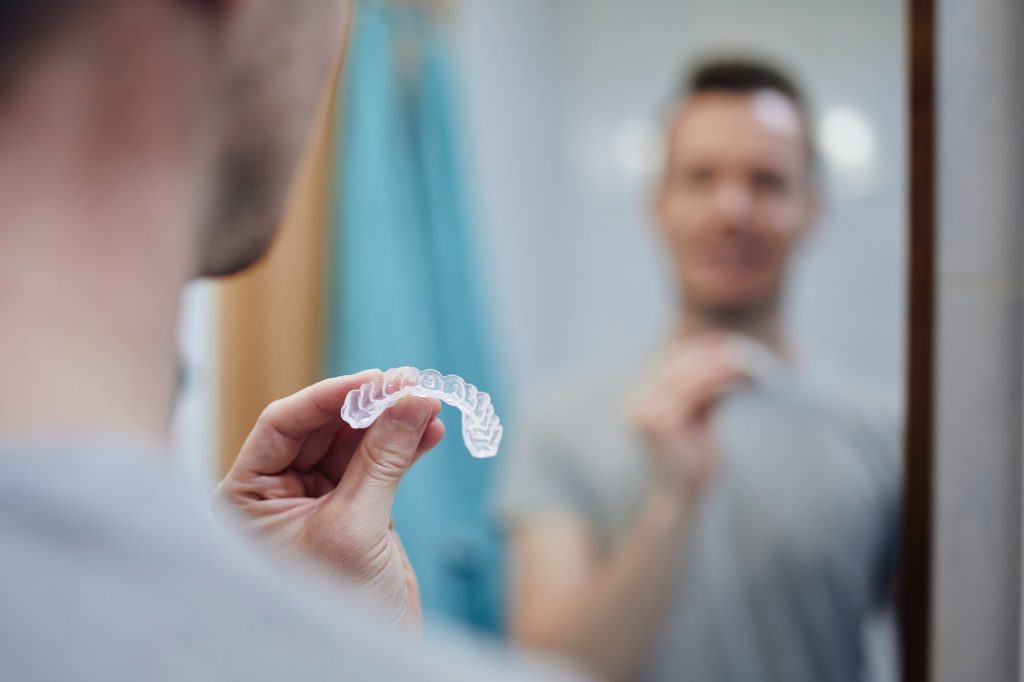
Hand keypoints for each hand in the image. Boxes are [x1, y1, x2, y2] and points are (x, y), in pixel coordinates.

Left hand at [213, 369, 444, 632]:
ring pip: (355, 440)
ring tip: (428, 402)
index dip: (330, 396)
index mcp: (247, 497)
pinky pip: (379, 462)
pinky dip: (406, 445)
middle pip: (322, 426)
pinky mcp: (357, 508)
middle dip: (368, 404)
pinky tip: (431, 431)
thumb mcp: (356, 527)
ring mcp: (318, 499)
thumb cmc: (338, 608)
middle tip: (412, 384)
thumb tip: (411, 397)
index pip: (283, 424)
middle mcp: (276, 493)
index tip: (376, 379)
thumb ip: (382, 459)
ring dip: (392, 421)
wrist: (369, 662)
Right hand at [627, 335, 749, 505]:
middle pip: (678, 364)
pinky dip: (720, 381)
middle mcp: (637, 402)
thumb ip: (702, 392)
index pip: (671, 362)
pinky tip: (740, 379)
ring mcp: (643, 410)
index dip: (700, 350)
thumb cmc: (694, 463)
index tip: (730, 343)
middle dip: (713, 355)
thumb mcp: (698, 420)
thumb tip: (726, 356)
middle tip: (744, 349)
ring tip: (746, 362)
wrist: (683, 500)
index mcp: (641, 400)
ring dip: (720, 365)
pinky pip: (694, 391)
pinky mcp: (659, 421)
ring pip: (687, 374)